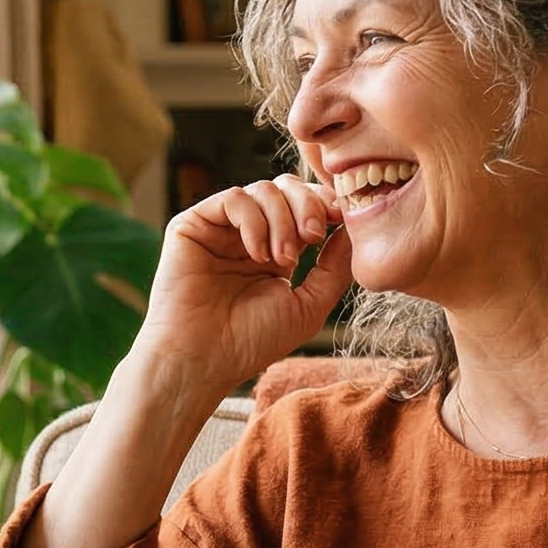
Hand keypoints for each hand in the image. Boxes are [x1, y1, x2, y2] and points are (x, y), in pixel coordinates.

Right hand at [125, 177, 354, 403]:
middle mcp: (248, 235)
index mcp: (276, 251)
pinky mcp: (193, 225)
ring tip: (282, 259)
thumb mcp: (309, 305)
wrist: (204, 359)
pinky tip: (257, 254)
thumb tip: (354, 230)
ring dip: (282, 219)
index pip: (305, 206)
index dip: (326, 205)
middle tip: (313, 237)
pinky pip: (233, 198)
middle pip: (287, 188)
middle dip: (308, 205)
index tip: (341, 220)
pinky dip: (254, 220)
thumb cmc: (252, 342)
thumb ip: (334, 267)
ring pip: (263, 190)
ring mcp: (220, 229)